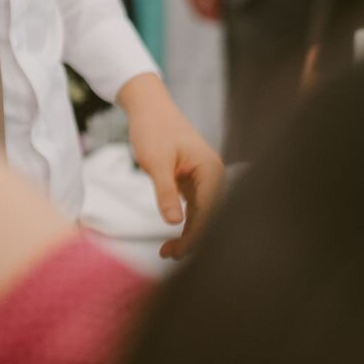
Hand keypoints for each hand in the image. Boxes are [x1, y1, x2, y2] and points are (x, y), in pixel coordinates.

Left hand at [120, 72, 222, 257]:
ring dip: (189, 235)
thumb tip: (174, 222)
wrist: (149, 108)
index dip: (196, 235)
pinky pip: (195, 209)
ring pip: (203, 216)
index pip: (210, 211)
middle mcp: (214, 176)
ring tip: (167, 252)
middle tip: (167, 255)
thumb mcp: (156, 163)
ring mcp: (206, 180)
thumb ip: (165, 192)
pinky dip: (185, 224)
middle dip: (193, 240)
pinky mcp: (195, 183)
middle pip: (211, 217)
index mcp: (211, 170)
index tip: (177, 253)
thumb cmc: (153, 129)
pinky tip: (172, 239)